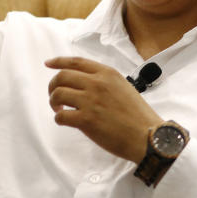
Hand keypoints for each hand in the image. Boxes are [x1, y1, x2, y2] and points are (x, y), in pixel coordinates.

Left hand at [46, 57, 163, 162]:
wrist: (148, 136)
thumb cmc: (138, 116)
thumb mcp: (124, 87)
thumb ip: (104, 82)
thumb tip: (83, 85)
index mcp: (107, 74)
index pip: (76, 62)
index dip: (59, 61)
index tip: (48, 64)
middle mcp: (97, 84)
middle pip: (62, 76)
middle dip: (53, 86)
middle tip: (54, 96)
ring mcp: (91, 101)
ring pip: (58, 94)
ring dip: (54, 102)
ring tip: (59, 109)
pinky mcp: (86, 120)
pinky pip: (61, 115)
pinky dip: (59, 118)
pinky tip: (65, 121)